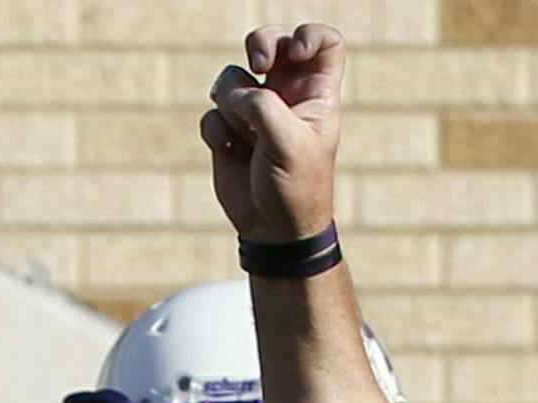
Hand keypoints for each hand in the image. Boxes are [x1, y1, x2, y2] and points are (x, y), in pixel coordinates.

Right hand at [202, 21, 343, 242]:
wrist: (273, 231)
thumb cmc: (295, 188)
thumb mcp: (288, 142)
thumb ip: (261, 106)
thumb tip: (232, 93)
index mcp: (316, 95)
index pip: (324, 43)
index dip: (310, 35)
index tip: (297, 50)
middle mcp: (286, 95)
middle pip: (273, 41)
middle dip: (260, 42)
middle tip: (259, 63)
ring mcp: (255, 111)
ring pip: (231, 78)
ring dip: (234, 107)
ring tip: (248, 141)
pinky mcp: (229, 131)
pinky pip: (213, 113)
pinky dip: (219, 134)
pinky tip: (233, 156)